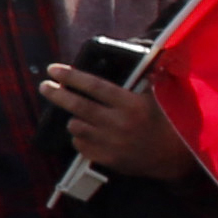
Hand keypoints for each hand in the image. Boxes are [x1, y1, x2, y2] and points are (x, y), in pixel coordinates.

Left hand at [42, 59, 192, 180]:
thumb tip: (136, 57)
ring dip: (73, 118)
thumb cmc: (166, 120)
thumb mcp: (157, 96)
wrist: (174, 156)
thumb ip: (144, 78)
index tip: (54, 70)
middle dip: (57, 95)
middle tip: (43, 86)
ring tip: (76, 114)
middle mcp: (118, 123)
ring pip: (77, 127)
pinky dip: (79, 138)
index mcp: (130, 104)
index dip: (72, 77)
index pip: (94, 86)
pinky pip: (81, 146)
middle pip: (79, 106)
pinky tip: (86, 133)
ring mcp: (111, 143)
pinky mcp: (108, 159)